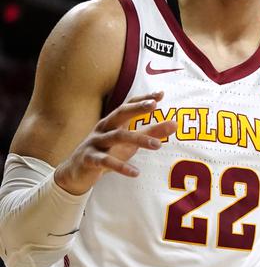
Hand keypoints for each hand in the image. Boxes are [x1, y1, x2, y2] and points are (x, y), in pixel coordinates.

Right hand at [53, 92, 176, 195]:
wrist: (77, 171)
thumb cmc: (108, 151)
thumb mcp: (131, 142)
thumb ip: (151, 132)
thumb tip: (175, 124)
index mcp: (113, 122)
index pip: (128, 105)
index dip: (143, 99)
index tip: (161, 94)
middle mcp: (103, 128)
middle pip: (119, 114)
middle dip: (136, 108)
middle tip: (154, 105)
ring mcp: (95, 143)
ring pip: (116, 137)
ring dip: (138, 139)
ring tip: (158, 145)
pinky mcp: (90, 159)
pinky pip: (105, 161)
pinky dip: (121, 166)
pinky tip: (136, 172)